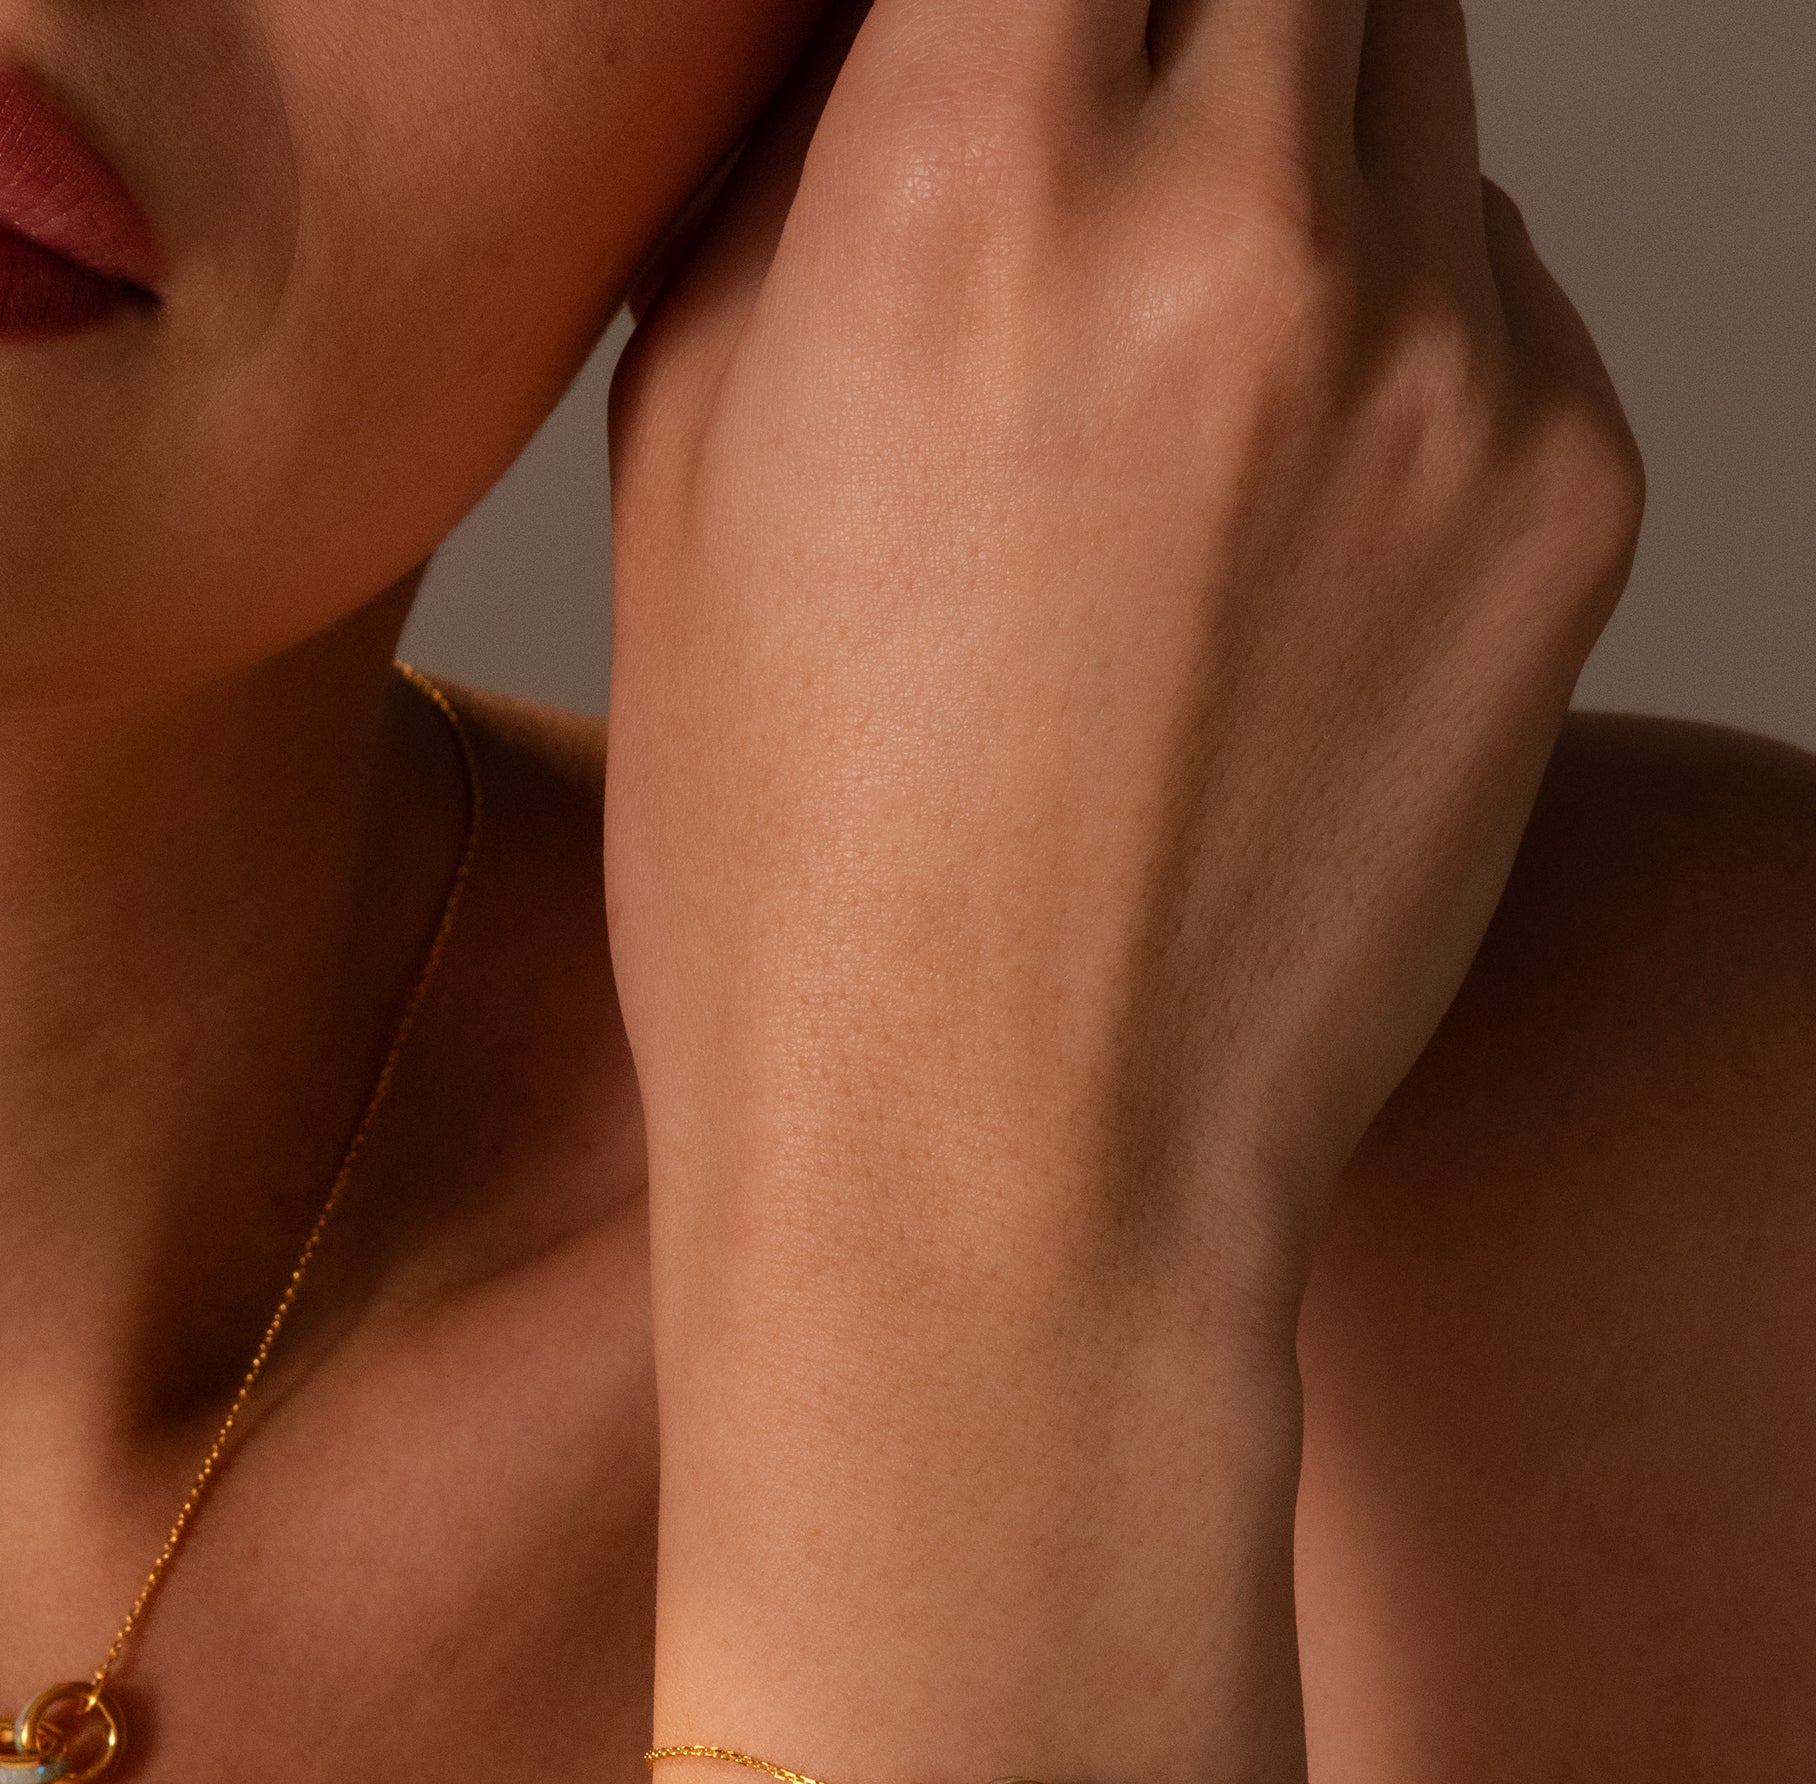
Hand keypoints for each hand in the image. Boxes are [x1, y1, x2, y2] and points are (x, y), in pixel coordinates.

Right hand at [605, 0, 1641, 1321]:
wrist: (996, 1183)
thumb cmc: (790, 883)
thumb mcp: (688, 470)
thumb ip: (808, 166)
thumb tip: (892, 22)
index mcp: (962, 192)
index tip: (1012, 28)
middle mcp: (1239, 223)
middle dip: (1176, 1)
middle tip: (1093, 154)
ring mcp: (1445, 354)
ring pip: (1410, 77)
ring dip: (1292, 147)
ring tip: (1162, 395)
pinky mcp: (1577, 487)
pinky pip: (1498, 292)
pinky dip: (1395, 344)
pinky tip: (1265, 551)